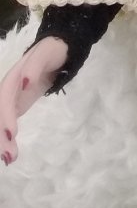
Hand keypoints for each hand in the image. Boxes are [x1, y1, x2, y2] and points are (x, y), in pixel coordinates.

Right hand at [0, 36, 68, 165]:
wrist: (58, 48)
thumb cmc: (52, 50)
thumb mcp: (46, 53)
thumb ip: (35, 66)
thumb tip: (25, 82)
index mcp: (12, 78)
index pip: (4, 99)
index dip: (6, 116)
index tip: (12, 134)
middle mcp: (7, 91)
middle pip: (0, 114)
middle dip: (1, 135)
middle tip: (9, 156)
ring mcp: (11, 100)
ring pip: (1, 122)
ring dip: (2, 141)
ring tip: (10, 159)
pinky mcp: (17, 106)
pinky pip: (7, 124)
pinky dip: (6, 139)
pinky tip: (10, 155)